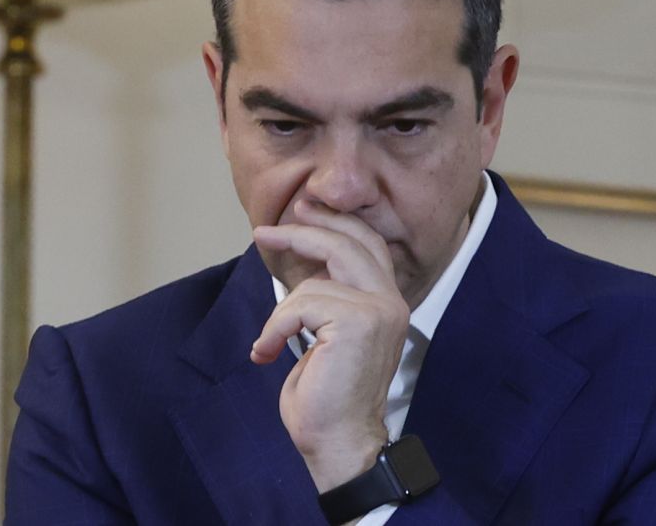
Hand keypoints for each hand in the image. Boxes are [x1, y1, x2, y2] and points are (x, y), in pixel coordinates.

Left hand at [251, 200, 409, 491]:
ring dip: (281, 311)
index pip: (367, 244)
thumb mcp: (327, 336)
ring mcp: (378, 311)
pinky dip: (276, 327)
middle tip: (265, 232)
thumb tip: (305, 269)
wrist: (337, 442)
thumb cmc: (326, 397)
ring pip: (317, 279)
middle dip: (304, 231)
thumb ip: (328, 300)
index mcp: (387, 303)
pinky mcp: (357, 323)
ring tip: (268, 343)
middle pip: (349, 242)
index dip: (334, 223)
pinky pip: (301, 304)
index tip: (298, 213)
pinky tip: (268, 353)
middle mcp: (390, 302)